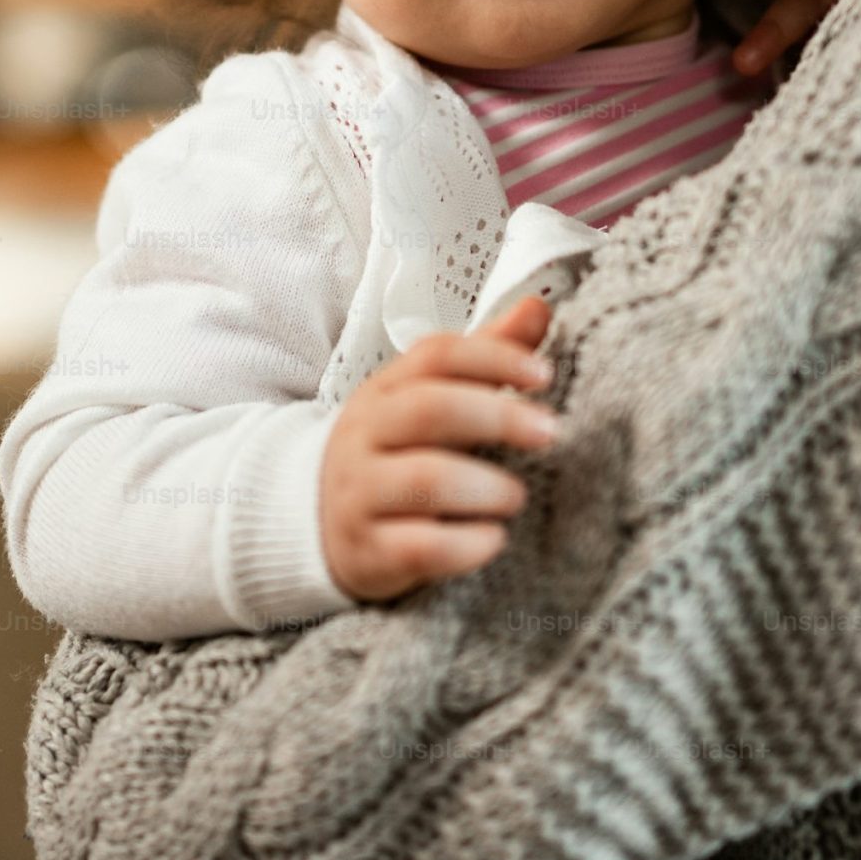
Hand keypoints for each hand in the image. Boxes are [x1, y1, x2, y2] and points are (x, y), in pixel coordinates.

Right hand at [319, 294, 559, 602]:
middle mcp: (365, 435)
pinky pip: (420, 547)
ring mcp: (360, 494)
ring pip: (425, 480)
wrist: (312, 522)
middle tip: (548, 433)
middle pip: (429, 409)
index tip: (542, 376)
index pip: (435, 356)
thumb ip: (485, 357)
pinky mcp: (367, 551)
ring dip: (486, 486)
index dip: (493, 358)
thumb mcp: (427, 400)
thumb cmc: (392, 453)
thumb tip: (538, 308)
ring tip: (517, 496)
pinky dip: (467, 545)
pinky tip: (492, 540)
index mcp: (384, 390)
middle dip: (497, 416)